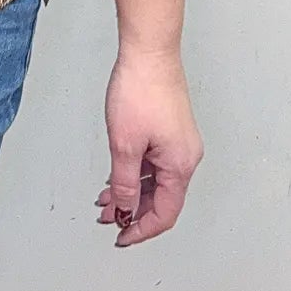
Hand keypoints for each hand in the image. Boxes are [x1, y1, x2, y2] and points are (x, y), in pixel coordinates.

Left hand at [94, 46, 202, 247]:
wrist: (149, 53)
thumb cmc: (141, 91)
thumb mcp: (124, 145)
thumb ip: (124, 182)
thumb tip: (125, 209)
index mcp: (180, 165)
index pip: (165, 213)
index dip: (142, 230)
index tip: (122, 237)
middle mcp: (185, 157)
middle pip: (162, 200)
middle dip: (133, 212)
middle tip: (107, 219)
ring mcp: (179, 144)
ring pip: (156, 182)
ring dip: (131, 193)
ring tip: (105, 201)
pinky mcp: (171, 132)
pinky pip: (155, 165)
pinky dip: (135, 175)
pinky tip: (116, 177)